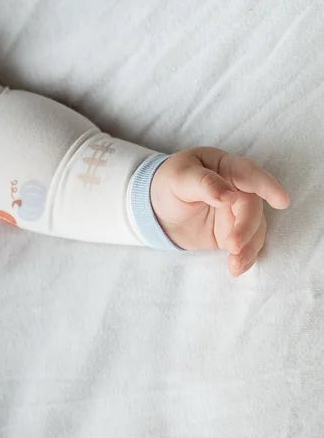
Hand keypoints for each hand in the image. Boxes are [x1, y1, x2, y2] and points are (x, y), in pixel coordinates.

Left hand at [150, 147, 289, 276]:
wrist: (155, 208)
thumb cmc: (169, 183)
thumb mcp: (179, 177)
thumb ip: (204, 184)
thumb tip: (229, 196)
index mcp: (227, 169)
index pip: (250, 175)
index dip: (268, 187)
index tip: (281, 202)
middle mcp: (238, 190)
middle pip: (252, 208)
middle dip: (246, 228)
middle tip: (233, 246)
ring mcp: (236, 214)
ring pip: (254, 230)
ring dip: (249, 248)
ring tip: (235, 266)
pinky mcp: (231, 234)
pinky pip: (246, 246)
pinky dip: (245, 258)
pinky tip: (237, 268)